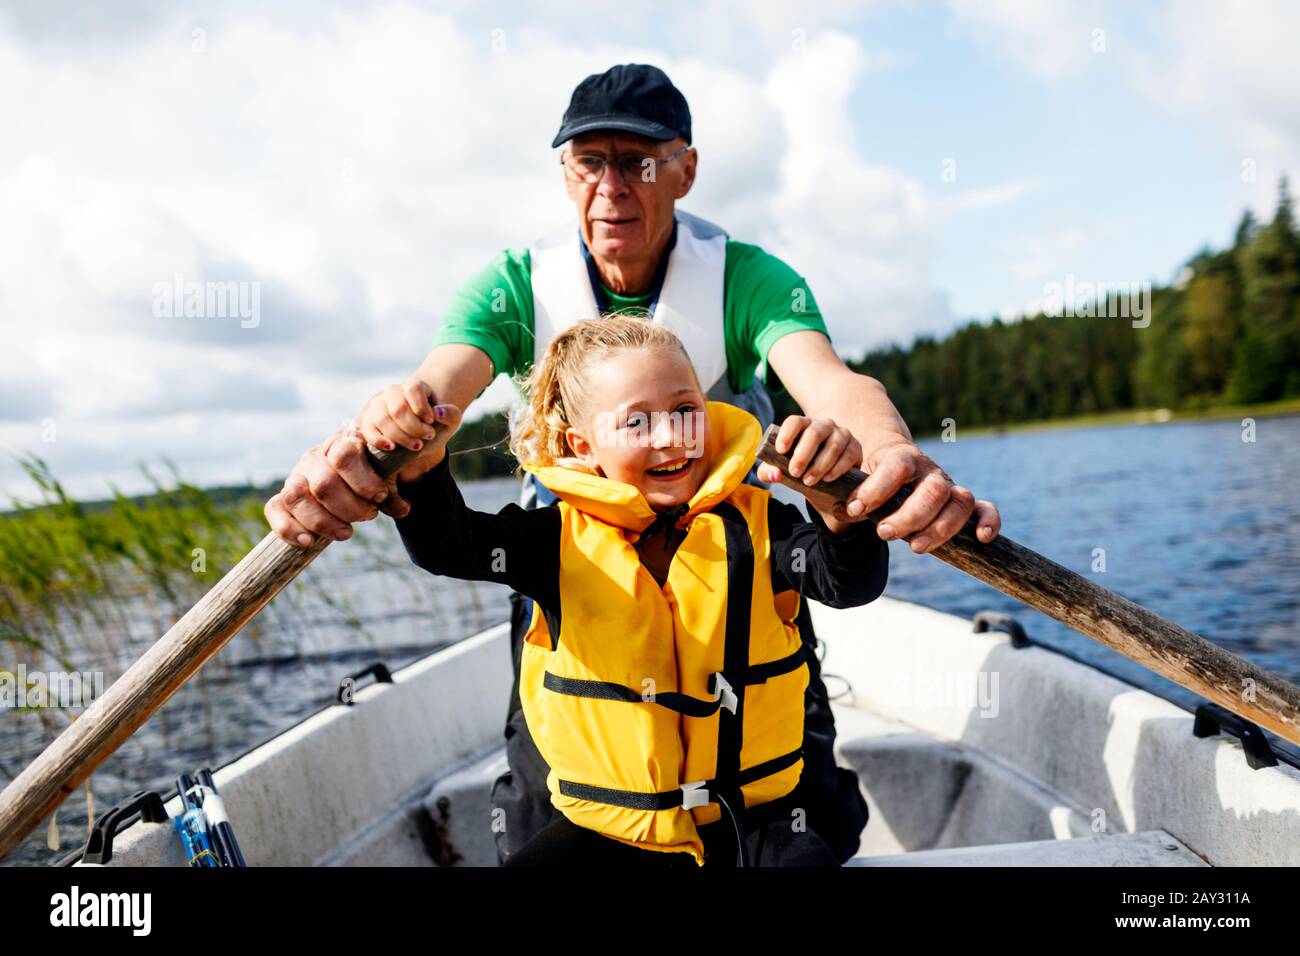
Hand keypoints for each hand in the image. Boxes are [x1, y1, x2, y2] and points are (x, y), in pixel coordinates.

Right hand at [264, 403, 462, 547]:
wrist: (351, 478)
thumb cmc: (371, 478)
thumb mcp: (385, 482)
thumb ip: (392, 495)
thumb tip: (402, 509)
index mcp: (341, 445)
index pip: (345, 456)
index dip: (364, 481)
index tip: (379, 497)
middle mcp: (315, 458)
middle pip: (324, 483)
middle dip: (350, 508)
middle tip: (368, 517)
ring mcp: (296, 476)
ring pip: (296, 496)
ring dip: (322, 521)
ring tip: (345, 533)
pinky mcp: (283, 497)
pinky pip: (275, 509)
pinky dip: (288, 528)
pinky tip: (309, 542)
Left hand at [755, 415, 869, 531]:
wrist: (828, 480)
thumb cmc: (802, 468)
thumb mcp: (784, 470)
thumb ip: (771, 471)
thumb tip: (774, 474)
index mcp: (803, 425)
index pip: (794, 422)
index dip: (787, 434)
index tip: (780, 450)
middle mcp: (823, 425)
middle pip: (814, 433)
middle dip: (803, 454)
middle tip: (794, 472)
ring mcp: (841, 434)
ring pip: (832, 446)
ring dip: (819, 465)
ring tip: (808, 481)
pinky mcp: (855, 447)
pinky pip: (847, 455)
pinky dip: (837, 468)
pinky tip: (827, 478)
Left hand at [844, 437, 1000, 552]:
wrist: (894, 465)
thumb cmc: (872, 480)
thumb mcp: (857, 483)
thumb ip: (849, 498)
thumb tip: (839, 511)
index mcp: (902, 456)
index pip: (897, 467)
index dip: (876, 489)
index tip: (855, 509)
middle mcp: (930, 471)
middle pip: (932, 490)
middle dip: (908, 516)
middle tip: (884, 533)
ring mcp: (949, 486)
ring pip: (959, 503)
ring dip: (939, 528)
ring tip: (914, 547)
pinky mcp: (961, 503)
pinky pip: (984, 508)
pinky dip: (989, 520)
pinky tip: (982, 538)